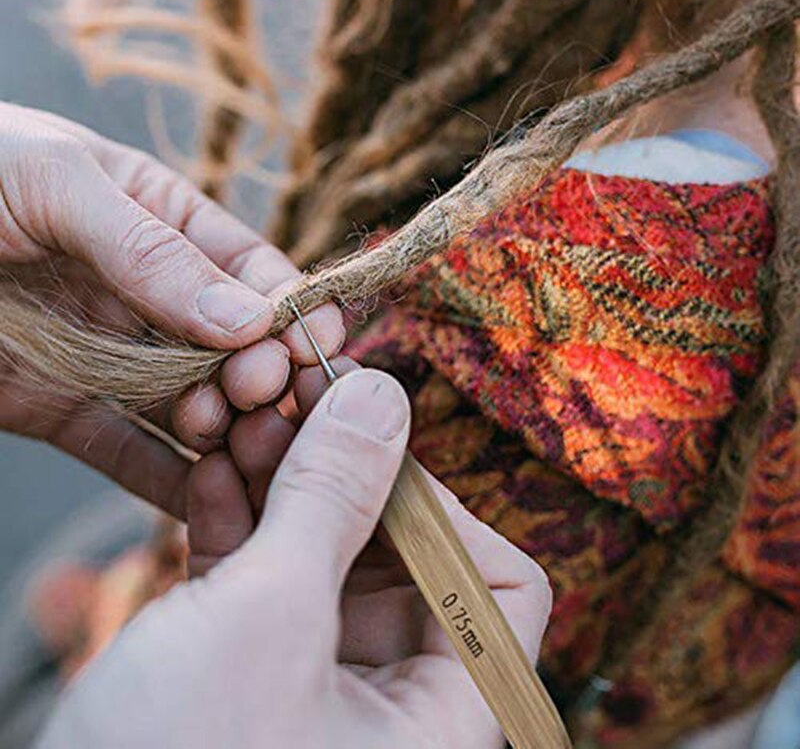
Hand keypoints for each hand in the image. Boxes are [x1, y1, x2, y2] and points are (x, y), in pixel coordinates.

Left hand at [0, 102, 342, 518]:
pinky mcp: (66, 411)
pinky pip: (130, 453)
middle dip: (258, 372)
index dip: (290, 309)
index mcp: (165, 224)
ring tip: (222, 434)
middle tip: (258, 391)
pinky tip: (204, 498)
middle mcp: (153, 298)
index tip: (314, 346)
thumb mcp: (56, 180)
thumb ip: (152, 248)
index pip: (252, 271)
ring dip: (221, 427)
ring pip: (193, 406)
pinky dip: (171, 480)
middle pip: (234, 347)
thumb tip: (248, 318)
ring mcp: (114, 358)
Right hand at [39, 369, 550, 748]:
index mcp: (437, 725)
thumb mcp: (265, 618)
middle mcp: (389, 708)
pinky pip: (268, 581)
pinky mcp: (250, 673)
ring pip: (327, 558)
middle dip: (346, 479)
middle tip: (298, 411)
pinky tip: (214, 474)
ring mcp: (317, 686)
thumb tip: (381, 399)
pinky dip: (243, 523)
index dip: (446, 512)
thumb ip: (331, 497)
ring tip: (246, 428)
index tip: (376, 457)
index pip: (499, 590)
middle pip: (404, 560)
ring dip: (286, 485)